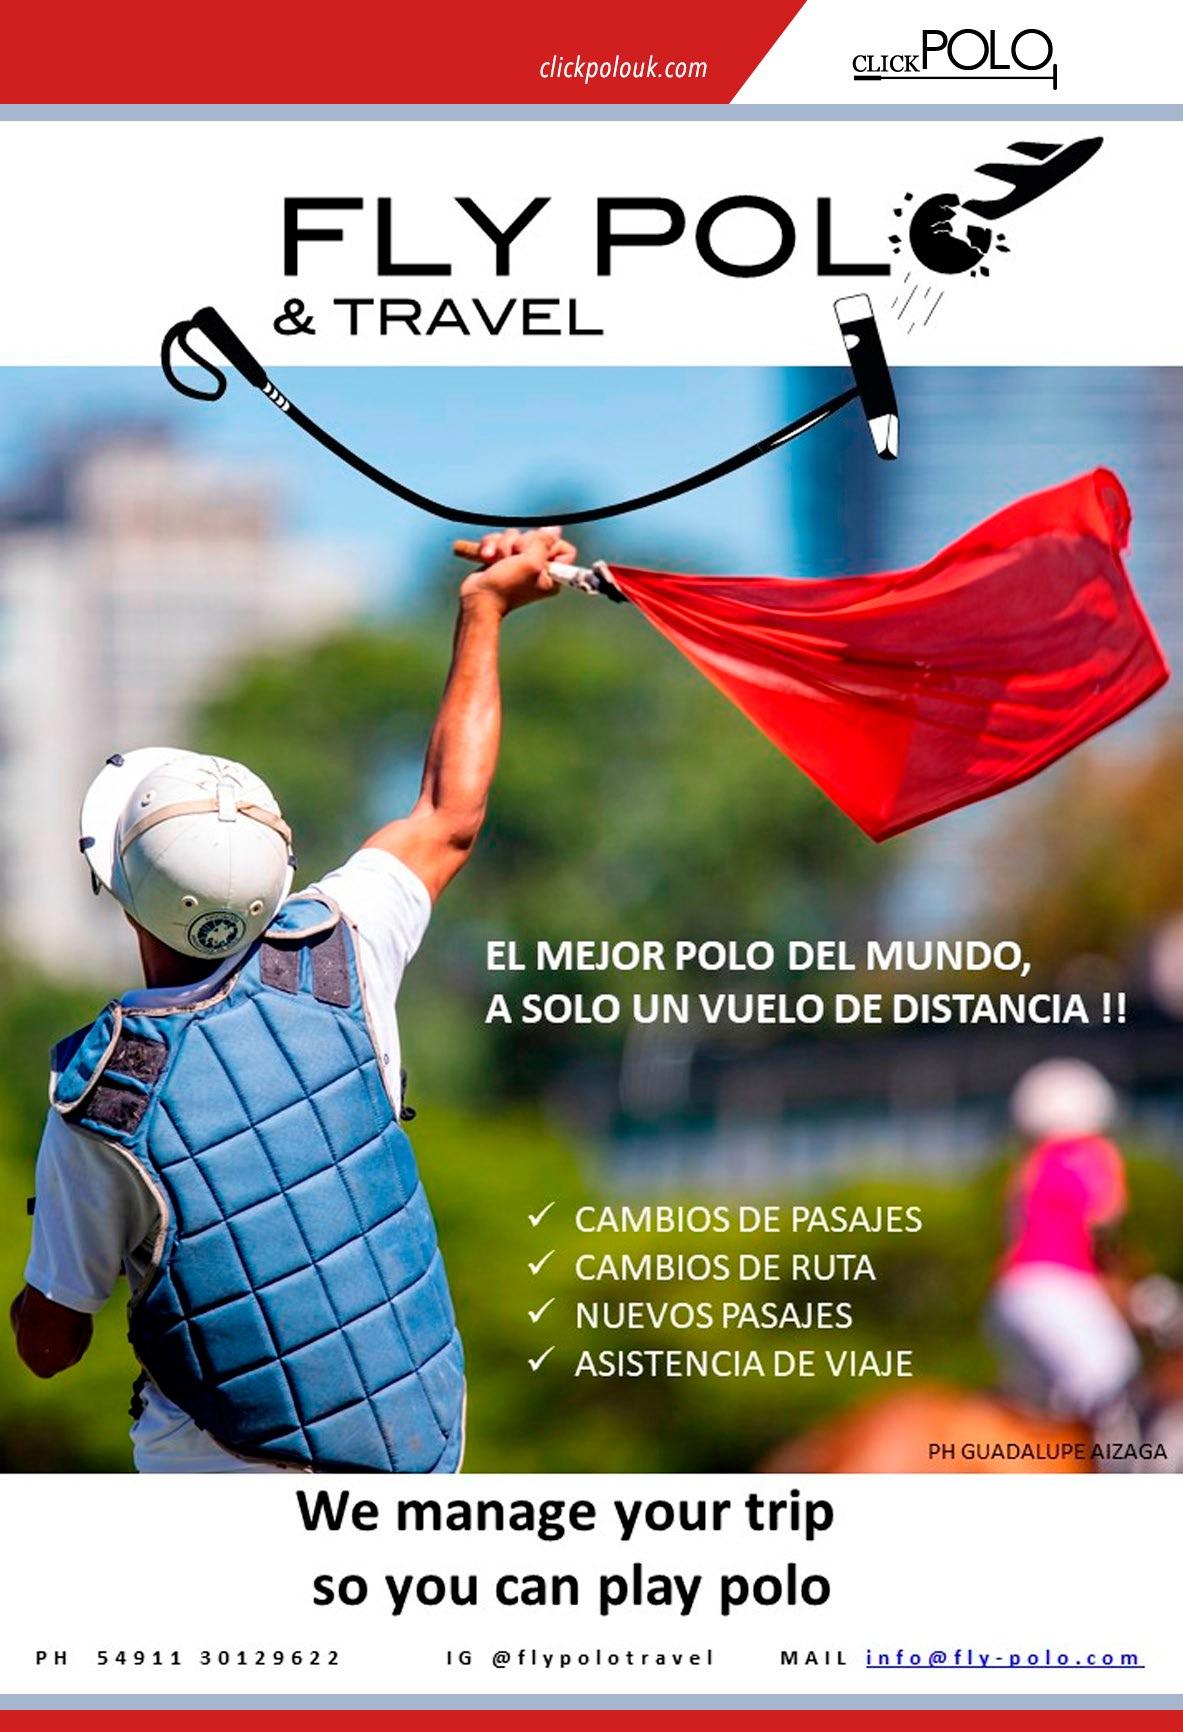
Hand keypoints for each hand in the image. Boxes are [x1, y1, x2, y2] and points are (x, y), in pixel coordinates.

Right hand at [460, 527, 576, 615]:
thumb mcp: (531, 563)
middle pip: (537, 538)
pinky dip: (491, 545)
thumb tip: (555, 529)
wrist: (478, 598)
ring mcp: (520, 562)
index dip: (550, 545)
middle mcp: (538, 568)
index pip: (564, 549)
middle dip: (520, 544)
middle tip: (513, 559)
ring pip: (515, 536)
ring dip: (503, 545)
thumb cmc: (506, 586)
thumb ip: (544, 543)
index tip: (537, 552)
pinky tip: (486, 557)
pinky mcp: (502, 558)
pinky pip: (500, 539)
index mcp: (553, 574)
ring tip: (497, 561)